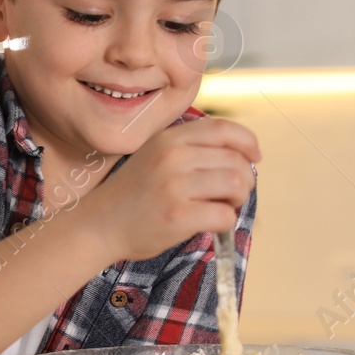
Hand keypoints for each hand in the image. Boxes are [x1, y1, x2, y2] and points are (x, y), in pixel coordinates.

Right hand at [78, 117, 259, 261]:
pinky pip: (225, 215)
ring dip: (238, 199)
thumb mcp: (156, 155)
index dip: (248, 143)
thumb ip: (191, 148)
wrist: (99, 225)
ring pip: (236, 184)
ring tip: (223, 206)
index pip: (224, 129)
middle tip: (233, 194)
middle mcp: (173, 156)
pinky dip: (226, 221)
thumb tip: (242, 153)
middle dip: (245, 180)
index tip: (255, 157)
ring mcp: (175, 185)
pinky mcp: (178, 215)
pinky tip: (210, 224)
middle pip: (237, 160)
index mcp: (170, 138)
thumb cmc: (133, 194)